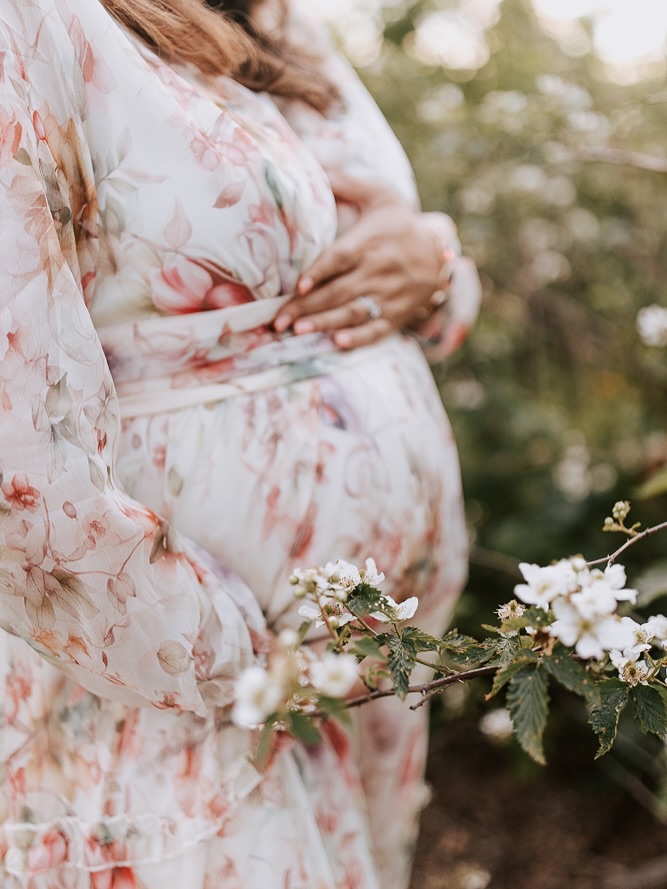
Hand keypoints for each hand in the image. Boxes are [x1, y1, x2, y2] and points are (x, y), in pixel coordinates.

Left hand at [273, 174, 443, 349]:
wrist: (439, 252)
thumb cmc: (400, 222)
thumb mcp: (379, 195)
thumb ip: (345, 184)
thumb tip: (312, 165)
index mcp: (370, 242)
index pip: (341, 258)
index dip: (320, 272)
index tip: (297, 285)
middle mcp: (379, 271)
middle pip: (338, 291)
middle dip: (306, 307)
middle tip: (278, 320)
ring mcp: (388, 296)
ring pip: (352, 312)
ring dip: (324, 324)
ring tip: (298, 331)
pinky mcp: (396, 315)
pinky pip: (376, 330)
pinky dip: (357, 338)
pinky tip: (337, 344)